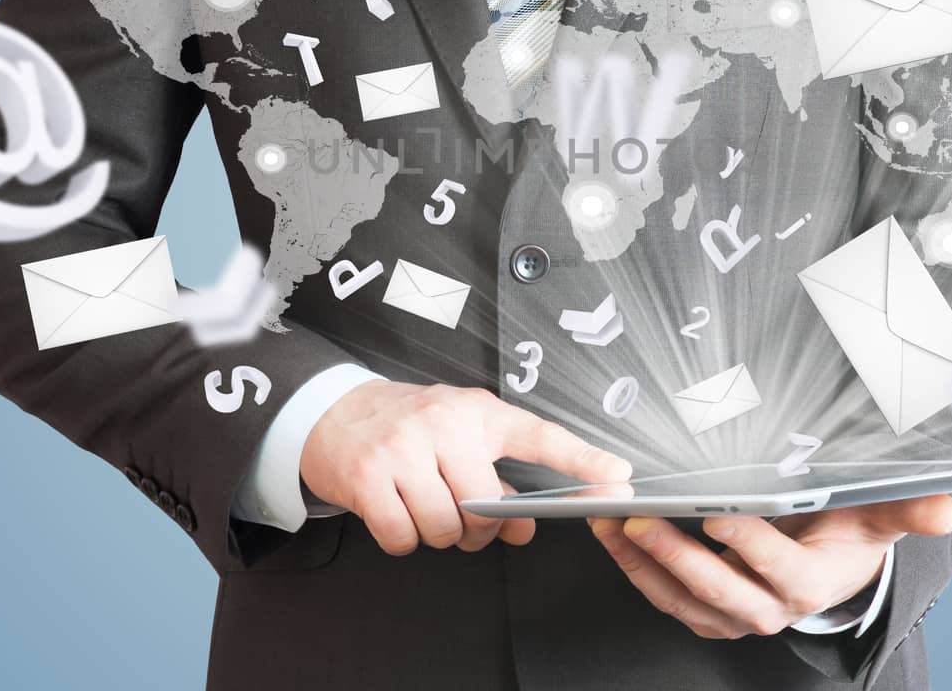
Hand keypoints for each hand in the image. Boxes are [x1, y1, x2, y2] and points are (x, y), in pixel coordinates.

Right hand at [302, 381, 631, 555]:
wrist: (334, 414)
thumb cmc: (407, 427)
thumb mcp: (459, 441)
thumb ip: (499, 483)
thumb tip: (524, 529)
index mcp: (476, 412)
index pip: (538, 436)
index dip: (582, 459)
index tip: (617, 477)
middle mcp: (442, 424)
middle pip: (484, 508)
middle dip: (475, 528)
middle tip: (458, 514)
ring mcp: (403, 449)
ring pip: (445, 528)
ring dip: (437, 534)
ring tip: (422, 505)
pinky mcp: (368, 476)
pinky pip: (403, 537)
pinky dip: (403, 539)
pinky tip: (396, 513)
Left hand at [589, 495, 951, 637]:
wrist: (827, 567)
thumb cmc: (845, 532)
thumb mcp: (877, 518)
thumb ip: (906, 511)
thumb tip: (945, 507)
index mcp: (810, 584)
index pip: (777, 569)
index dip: (749, 547)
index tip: (719, 519)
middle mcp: (770, 608)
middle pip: (719, 590)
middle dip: (676, 557)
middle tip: (642, 520)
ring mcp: (733, 614)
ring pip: (681, 598)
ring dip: (640, 563)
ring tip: (609, 524)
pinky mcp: (706, 612)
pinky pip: (663, 596)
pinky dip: (633, 569)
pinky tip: (610, 535)